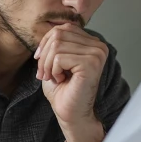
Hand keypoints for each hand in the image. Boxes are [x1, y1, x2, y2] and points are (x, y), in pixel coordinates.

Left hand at [35, 24, 107, 141]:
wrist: (70, 114)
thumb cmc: (63, 90)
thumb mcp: (55, 59)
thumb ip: (56, 42)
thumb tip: (50, 30)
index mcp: (93, 42)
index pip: (63, 28)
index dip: (46, 43)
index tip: (41, 61)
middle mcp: (99, 46)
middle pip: (58, 34)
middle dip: (44, 55)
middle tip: (45, 73)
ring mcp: (97, 54)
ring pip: (57, 45)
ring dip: (47, 65)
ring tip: (54, 78)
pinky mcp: (91, 64)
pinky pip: (59, 58)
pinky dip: (53, 70)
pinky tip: (62, 80)